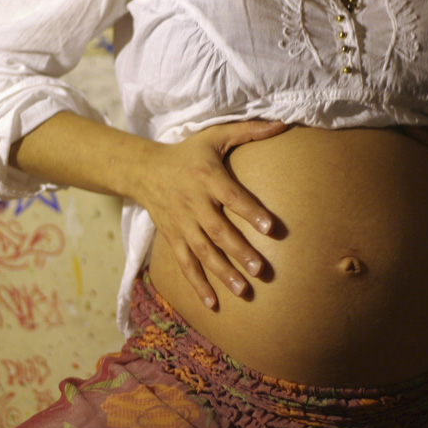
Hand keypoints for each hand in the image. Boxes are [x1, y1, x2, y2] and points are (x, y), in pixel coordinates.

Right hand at [137, 120, 285, 308]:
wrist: (144, 170)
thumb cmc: (187, 154)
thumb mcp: (214, 136)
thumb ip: (248, 131)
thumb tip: (283, 123)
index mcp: (207, 178)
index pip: (232, 197)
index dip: (251, 212)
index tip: (271, 228)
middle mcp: (194, 204)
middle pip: (219, 232)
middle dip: (240, 252)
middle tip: (262, 270)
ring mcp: (182, 225)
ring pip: (203, 254)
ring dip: (223, 274)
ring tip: (245, 291)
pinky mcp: (174, 238)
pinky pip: (186, 265)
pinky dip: (198, 285)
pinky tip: (213, 303)